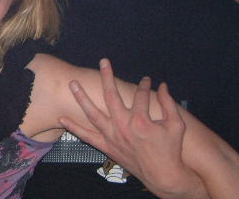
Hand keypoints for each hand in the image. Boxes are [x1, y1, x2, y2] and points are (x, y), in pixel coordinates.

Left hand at [58, 59, 199, 196]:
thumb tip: (162, 85)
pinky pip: (86, 136)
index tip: (146, 80)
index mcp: (141, 121)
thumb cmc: (171, 150)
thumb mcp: (176, 125)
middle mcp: (123, 126)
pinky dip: (73, 127)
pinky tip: (62, 118)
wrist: (163, 176)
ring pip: (93, 113)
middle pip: (111, 95)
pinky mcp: (106, 146)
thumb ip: (169, 103)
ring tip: (72, 83)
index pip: (140, 95)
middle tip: (103, 62)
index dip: (144, 85)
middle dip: (107, 76)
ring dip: (81, 97)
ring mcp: (112, 136)